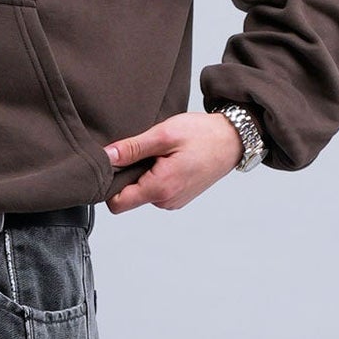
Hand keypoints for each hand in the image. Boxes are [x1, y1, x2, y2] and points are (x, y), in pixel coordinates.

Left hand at [101, 110, 242, 213]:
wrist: (232, 139)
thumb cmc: (202, 135)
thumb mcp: (163, 135)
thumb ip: (132, 148)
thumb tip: (106, 157)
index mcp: (160, 189)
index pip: (117, 203)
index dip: (109, 185)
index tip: (115, 164)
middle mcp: (166, 201)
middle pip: (128, 198)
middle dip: (128, 176)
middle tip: (142, 151)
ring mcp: (173, 201)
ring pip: (142, 193)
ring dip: (143, 174)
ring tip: (160, 153)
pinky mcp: (179, 197)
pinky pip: (156, 191)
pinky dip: (156, 176)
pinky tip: (168, 159)